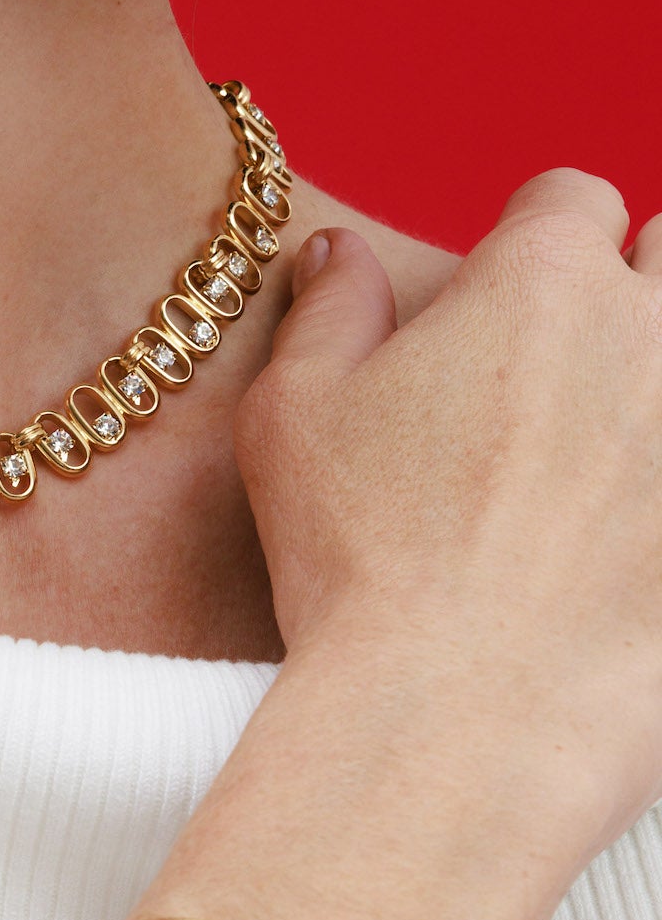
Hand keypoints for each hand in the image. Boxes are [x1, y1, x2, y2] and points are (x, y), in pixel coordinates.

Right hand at [236, 169, 661, 878]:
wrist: (461, 722)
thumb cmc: (361, 563)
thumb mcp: (293, 416)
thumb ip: (327, 311)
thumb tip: (338, 253)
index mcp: (544, 280)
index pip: (571, 197)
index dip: (534, 239)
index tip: (505, 305)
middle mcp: (653, 334)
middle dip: (633, 290)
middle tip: (573, 372)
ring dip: (651, 393)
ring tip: (608, 458)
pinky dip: (660, 504)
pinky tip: (628, 549)